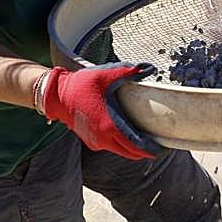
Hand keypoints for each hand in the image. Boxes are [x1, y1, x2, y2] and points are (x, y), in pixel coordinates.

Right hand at [42, 64, 161, 160]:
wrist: (58, 96)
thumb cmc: (83, 84)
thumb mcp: (107, 75)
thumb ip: (129, 71)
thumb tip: (149, 68)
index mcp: (111, 125)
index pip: (137, 145)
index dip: (152, 148)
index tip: (164, 148)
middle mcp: (105, 138)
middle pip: (132, 153)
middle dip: (146, 152)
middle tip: (159, 146)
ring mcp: (97, 142)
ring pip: (122, 152)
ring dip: (134, 149)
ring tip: (147, 141)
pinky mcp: (91, 141)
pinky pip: (112, 147)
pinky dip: (123, 146)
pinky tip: (128, 136)